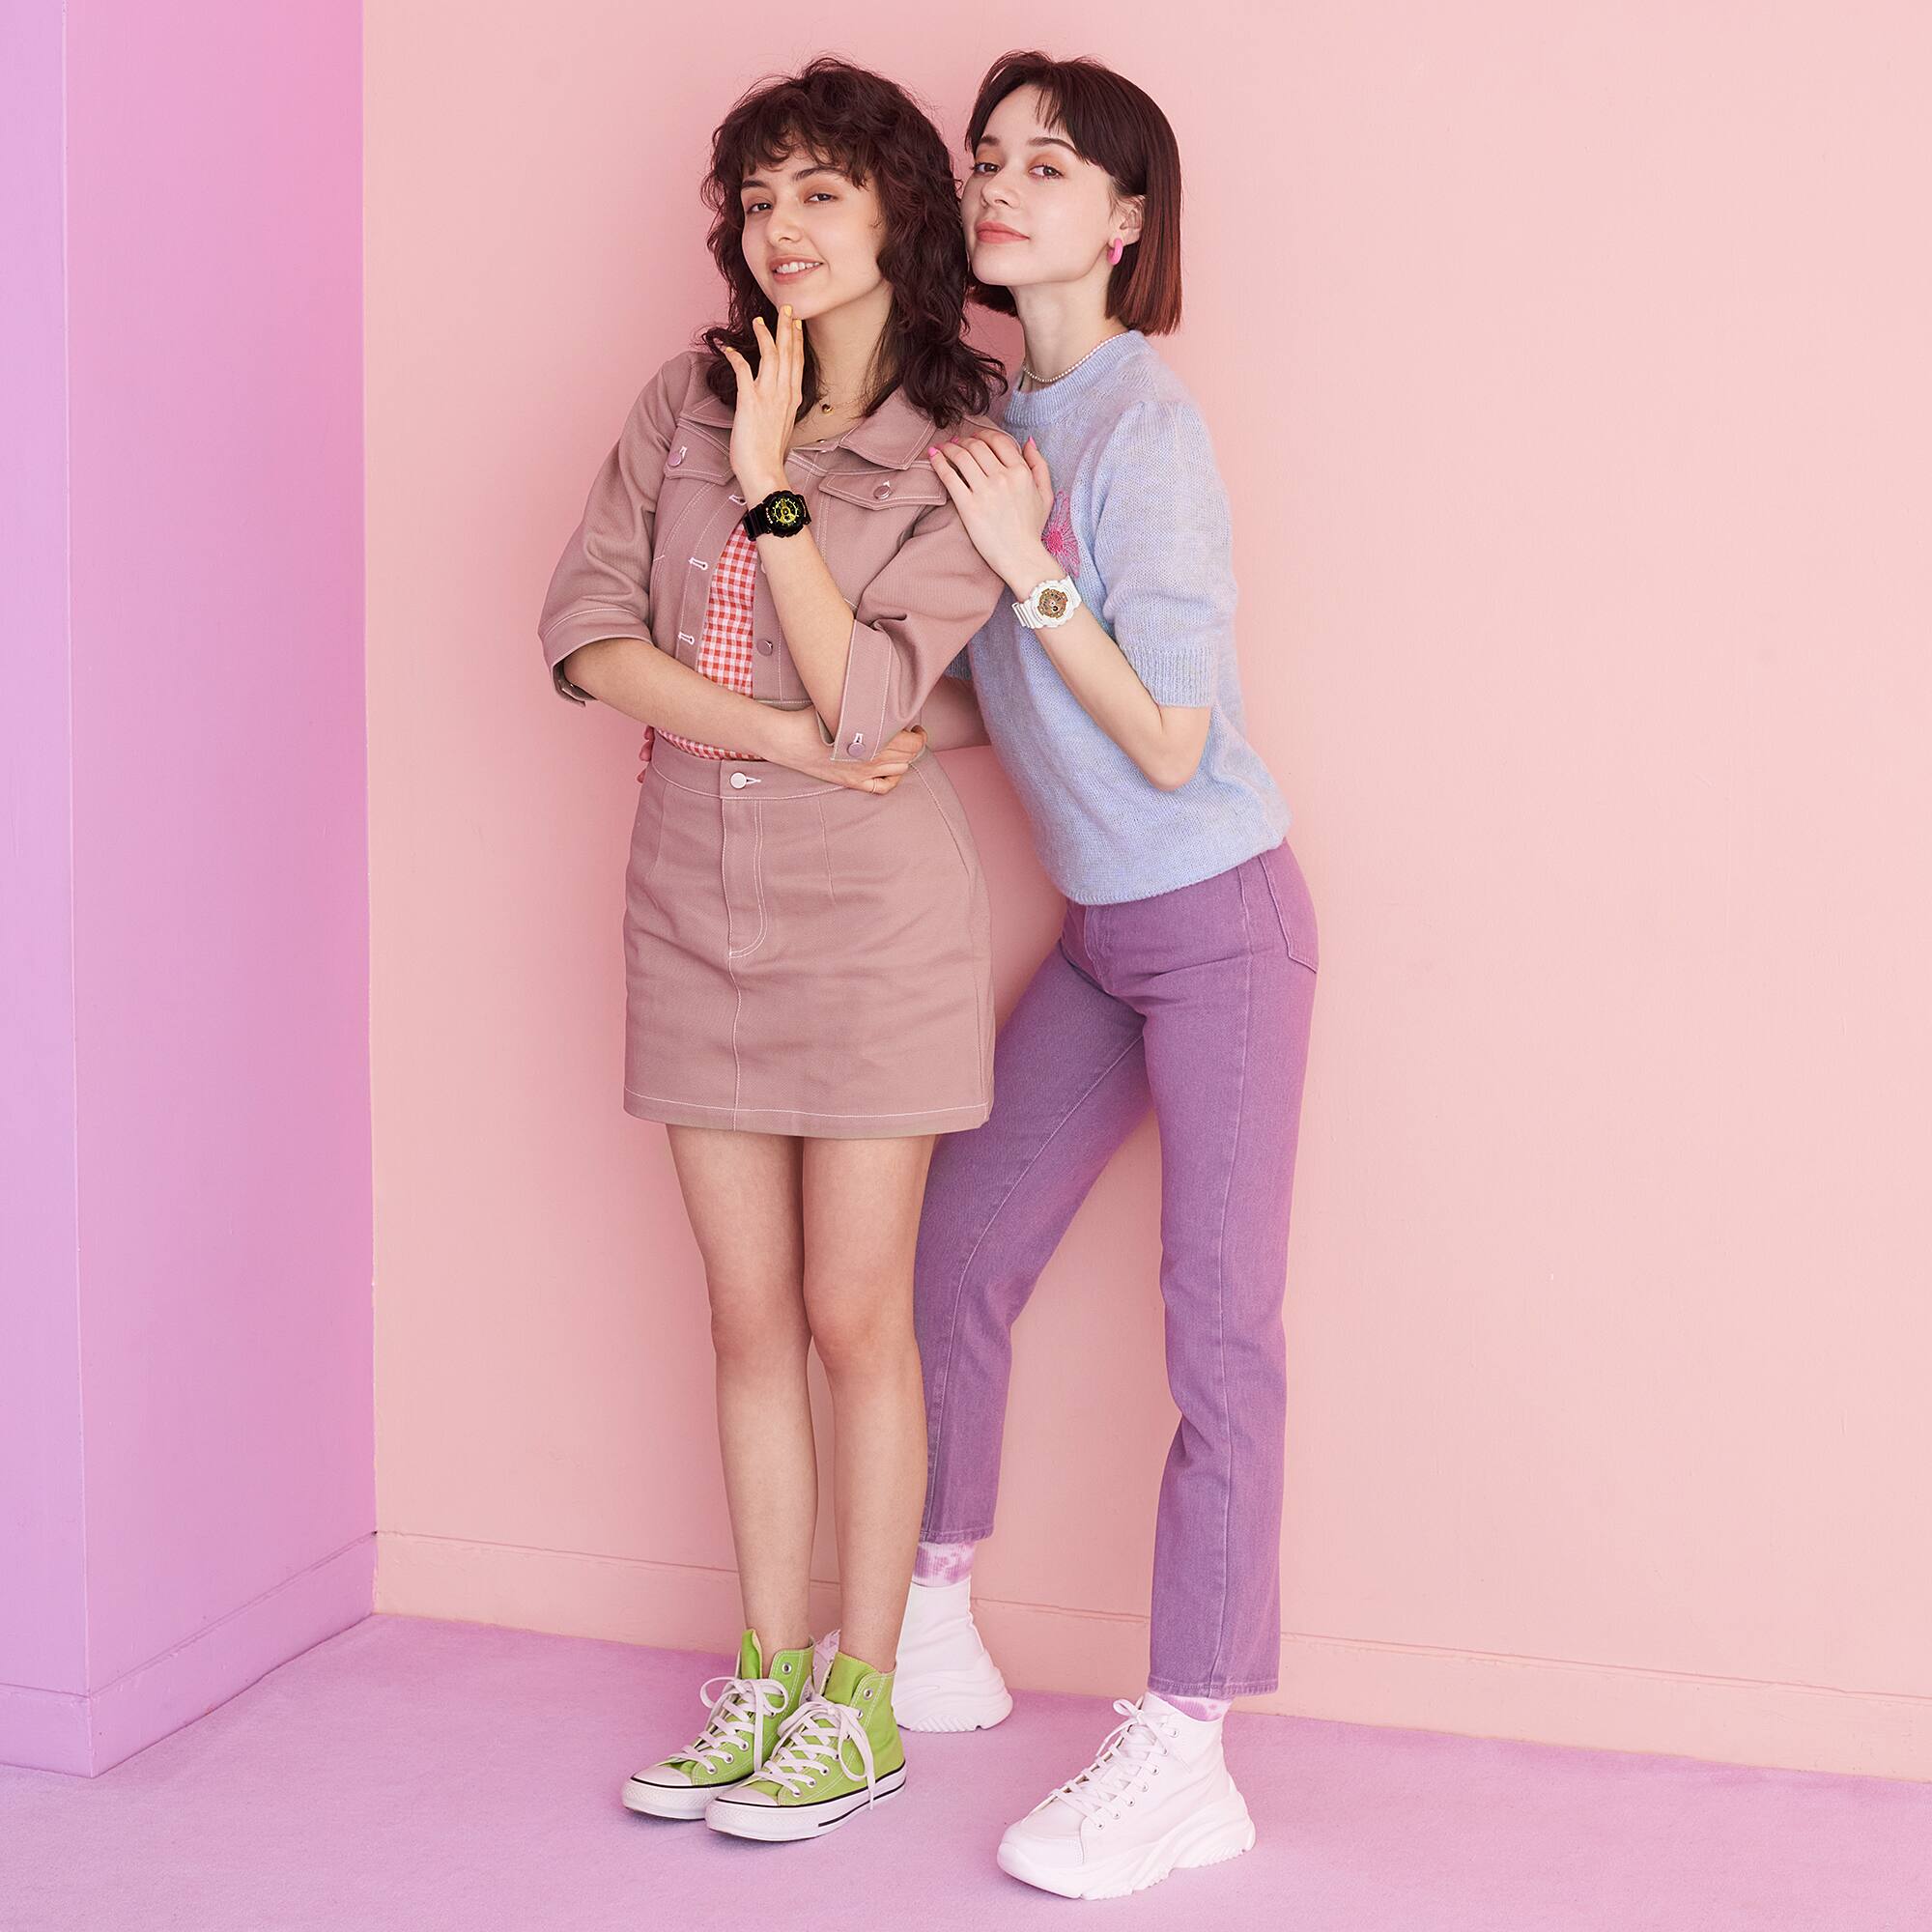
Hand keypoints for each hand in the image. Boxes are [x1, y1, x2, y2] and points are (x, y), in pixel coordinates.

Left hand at [717, 309, 803, 502]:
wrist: (765, 471)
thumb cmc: (770, 456)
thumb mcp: (782, 428)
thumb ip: (781, 410)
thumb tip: (775, 404)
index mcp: (792, 399)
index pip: (797, 362)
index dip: (797, 340)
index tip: (796, 324)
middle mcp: (784, 394)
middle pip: (788, 353)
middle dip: (787, 327)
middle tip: (785, 307)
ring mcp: (768, 396)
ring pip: (771, 355)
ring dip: (764, 335)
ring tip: (758, 321)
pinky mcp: (750, 401)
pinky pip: (742, 370)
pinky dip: (735, 356)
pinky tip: (728, 348)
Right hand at [758, 705, 926, 794]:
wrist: (789, 739)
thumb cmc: (813, 717)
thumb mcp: (845, 703)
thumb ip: (869, 704)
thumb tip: (886, 698)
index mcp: (875, 738)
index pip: (914, 743)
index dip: (919, 735)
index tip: (914, 726)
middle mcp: (874, 759)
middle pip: (910, 756)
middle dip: (914, 744)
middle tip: (909, 734)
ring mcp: (864, 773)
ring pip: (901, 770)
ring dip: (903, 758)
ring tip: (897, 748)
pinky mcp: (853, 782)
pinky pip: (884, 787)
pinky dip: (893, 779)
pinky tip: (889, 769)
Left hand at [927, 429, 1057, 593]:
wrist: (1021, 557)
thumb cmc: (1031, 529)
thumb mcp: (1045, 494)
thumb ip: (1039, 465)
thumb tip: (1028, 441)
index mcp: (1021, 472)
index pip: (999, 440)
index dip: (984, 434)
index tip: (975, 437)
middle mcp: (1003, 477)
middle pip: (978, 446)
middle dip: (965, 440)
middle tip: (956, 443)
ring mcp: (985, 491)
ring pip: (962, 456)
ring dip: (950, 448)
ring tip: (943, 448)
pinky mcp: (968, 506)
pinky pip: (950, 476)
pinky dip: (939, 462)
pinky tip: (933, 455)